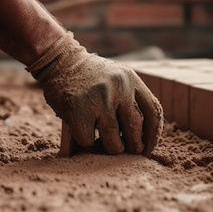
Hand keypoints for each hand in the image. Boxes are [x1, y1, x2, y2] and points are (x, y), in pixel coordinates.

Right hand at [27, 33, 162, 154]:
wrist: (59, 61)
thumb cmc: (90, 77)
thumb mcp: (116, 78)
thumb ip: (131, 99)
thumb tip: (143, 139)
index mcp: (131, 79)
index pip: (153, 112)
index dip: (153, 135)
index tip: (147, 148)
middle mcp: (119, 88)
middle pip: (135, 131)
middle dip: (133, 147)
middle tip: (126, 150)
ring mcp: (99, 100)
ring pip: (114, 142)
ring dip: (110, 148)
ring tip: (103, 144)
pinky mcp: (78, 112)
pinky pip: (88, 141)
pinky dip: (86, 142)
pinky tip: (82, 130)